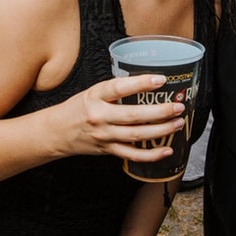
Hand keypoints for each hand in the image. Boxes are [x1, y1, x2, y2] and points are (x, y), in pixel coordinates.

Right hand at [61, 74, 185, 161]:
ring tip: (178, 123)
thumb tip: (147, 83)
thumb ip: (116, 90)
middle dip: (159, 112)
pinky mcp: (108, 150)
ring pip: (136, 135)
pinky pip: (132, 155)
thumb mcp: (93, 92)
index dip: (141, 83)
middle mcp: (99, 116)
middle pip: (133, 116)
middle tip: (178, 107)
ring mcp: (104, 135)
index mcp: (95, 96)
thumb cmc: (78, 108)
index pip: (119, 88)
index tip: (160, 80)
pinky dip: (151, 155)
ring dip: (160, 130)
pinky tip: (167, 150)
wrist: (57, 132)